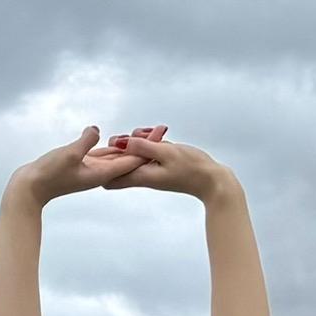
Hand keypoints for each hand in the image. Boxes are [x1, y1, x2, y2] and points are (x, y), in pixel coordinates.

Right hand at [11, 126, 160, 205]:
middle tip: (162, 130)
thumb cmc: (47, 174)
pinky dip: (114, 146)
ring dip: (132, 145)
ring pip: (117, 156)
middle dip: (145, 144)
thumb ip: (83, 142)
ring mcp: (91, 170)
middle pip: (129, 158)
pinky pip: (103, 154)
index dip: (147, 146)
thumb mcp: (67, 154)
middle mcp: (100, 173)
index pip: (131, 160)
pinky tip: (120, 140)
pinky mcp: (82, 165)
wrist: (30, 188)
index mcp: (101, 173)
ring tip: (147, 133)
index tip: (162, 135)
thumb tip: (96, 129)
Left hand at [82, 128, 225, 198]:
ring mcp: (153, 172)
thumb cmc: (192, 168)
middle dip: (121, 147)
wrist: (213, 182)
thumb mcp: (166, 152)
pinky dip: (151, 143)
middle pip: (119, 165)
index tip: (105, 148)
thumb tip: (120, 142)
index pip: (109, 178)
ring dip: (139, 142)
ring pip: (135, 156)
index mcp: (140, 176)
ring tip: (153, 132)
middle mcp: (143, 176)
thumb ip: (142, 146)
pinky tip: (161, 134)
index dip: (103, 164)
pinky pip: (149, 154)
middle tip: (133, 136)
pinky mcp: (162, 167)